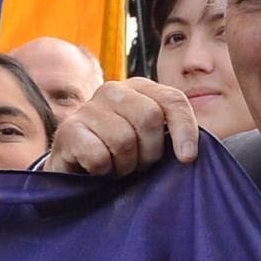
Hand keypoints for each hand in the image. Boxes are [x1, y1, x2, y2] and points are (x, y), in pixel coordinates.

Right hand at [44, 79, 199, 177]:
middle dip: (149, 152)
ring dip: (124, 165)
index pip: (173, 100)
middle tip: (139, 165)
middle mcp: (114, 90)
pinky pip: (99, 156)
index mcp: (140, 88)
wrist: (75, 169)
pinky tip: (96, 170)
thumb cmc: (120, 155)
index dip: (185, 129)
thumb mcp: (149, 141)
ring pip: (123, 140)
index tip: (187, 159)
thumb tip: (192, 151)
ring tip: (117, 167)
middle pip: (149, 118)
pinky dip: (102, 171)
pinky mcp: (69, 129)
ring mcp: (88, 107)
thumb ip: (171, 135)